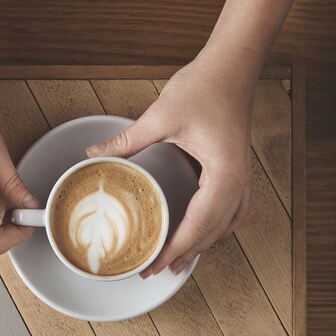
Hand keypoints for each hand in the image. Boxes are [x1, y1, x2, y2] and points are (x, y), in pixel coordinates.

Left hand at [86, 55, 252, 277]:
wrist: (232, 64)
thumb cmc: (205, 86)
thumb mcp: (161, 116)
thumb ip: (127, 141)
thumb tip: (94, 154)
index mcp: (224, 175)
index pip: (198, 225)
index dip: (174, 249)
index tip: (153, 266)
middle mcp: (238, 181)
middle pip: (212, 231)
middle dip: (185, 254)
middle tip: (156, 271)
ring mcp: (241, 175)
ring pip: (225, 224)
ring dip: (202, 243)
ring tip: (179, 260)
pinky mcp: (235, 167)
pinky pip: (231, 209)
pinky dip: (215, 226)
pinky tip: (204, 229)